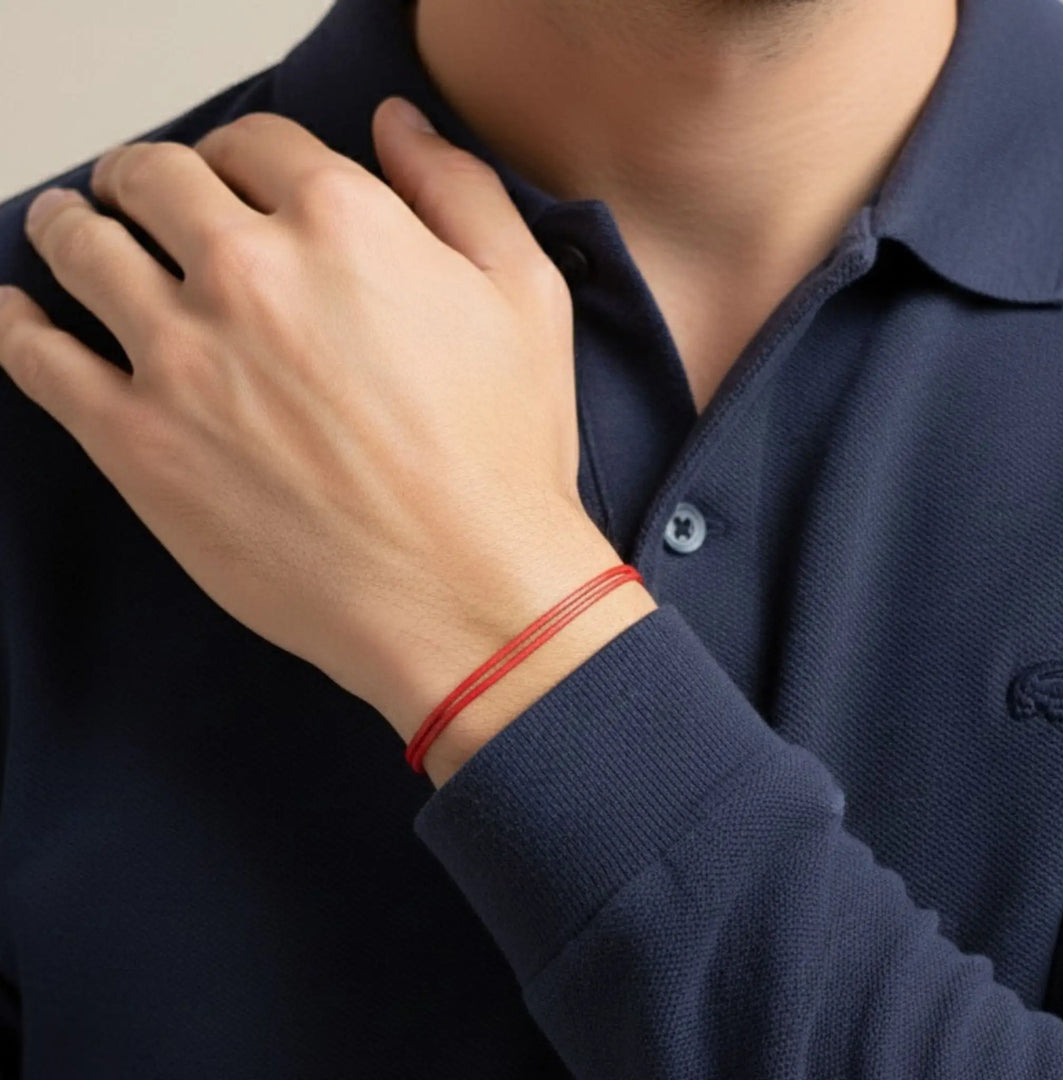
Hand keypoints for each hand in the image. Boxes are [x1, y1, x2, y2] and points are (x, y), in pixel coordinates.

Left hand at [0, 101, 631, 742]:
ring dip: (72, 225)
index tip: (233, 178)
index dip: (241, 154)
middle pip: (154, 178)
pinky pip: (38, 358)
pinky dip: (19, 324)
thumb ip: (460, 191)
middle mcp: (250, 272)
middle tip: (143, 198)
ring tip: (74, 230)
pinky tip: (23, 316)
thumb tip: (397, 124)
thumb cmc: (503, 460)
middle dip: (147, 178)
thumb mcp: (526, 300)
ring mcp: (181, 357)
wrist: (465, 593)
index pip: (255, 143)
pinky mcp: (137, 442)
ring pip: (82, 249)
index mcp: (344, 225)